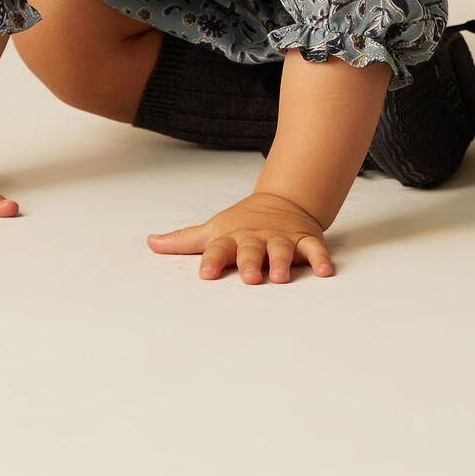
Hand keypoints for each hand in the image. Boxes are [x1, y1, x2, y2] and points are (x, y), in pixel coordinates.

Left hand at [146, 192, 333, 282]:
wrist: (282, 199)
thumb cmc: (242, 222)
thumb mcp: (213, 229)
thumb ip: (183, 240)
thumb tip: (150, 243)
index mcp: (232, 237)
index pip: (218, 249)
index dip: (212, 261)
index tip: (206, 274)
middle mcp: (256, 238)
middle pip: (251, 249)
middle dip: (249, 262)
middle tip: (248, 277)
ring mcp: (281, 238)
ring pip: (281, 249)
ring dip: (280, 262)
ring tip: (279, 277)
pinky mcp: (304, 239)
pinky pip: (314, 249)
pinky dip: (320, 258)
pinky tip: (324, 271)